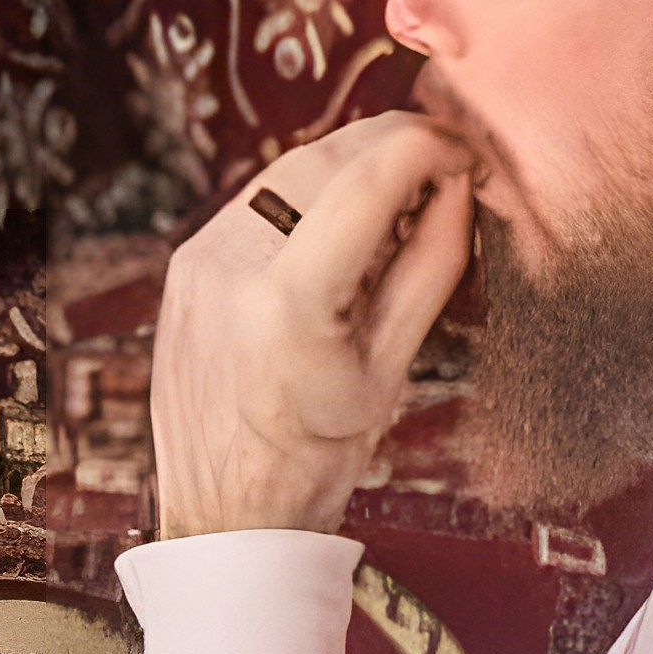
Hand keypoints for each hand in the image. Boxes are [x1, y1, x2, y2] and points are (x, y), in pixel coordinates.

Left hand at [149, 111, 472, 541]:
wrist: (223, 509)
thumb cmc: (314, 458)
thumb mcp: (392, 369)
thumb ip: (432, 266)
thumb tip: (459, 185)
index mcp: (286, 305)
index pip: (367, 180)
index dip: (428, 147)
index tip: (467, 153)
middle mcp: (228, 268)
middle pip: (325, 156)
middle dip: (394, 143)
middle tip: (448, 161)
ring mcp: (197, 261)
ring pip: (289, 167)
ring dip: (353, 164)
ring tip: (404, 199)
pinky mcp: (185, 262)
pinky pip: (258, 200)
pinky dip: (311, 196)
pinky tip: (346, 227)